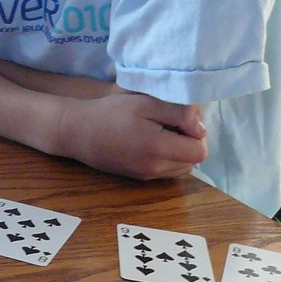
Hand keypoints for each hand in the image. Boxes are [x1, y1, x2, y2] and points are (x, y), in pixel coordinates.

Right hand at [56, 87, 206, 179]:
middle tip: (171, 124)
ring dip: (181, 152)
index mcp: (159, 149)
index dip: (197, 133)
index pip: (200, 151)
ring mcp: (147, 176)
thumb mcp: (146, 103)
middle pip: (194, 161)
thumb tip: (202, 128)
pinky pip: (168, 172)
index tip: (180, 118)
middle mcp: (156, 168)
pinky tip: (153, 143)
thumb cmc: (110, 113)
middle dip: (190, 142)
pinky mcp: (140, 178)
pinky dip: (169, 158)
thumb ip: (179, 113)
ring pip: (183, 169)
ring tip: (162, 133)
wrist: (78, 132)